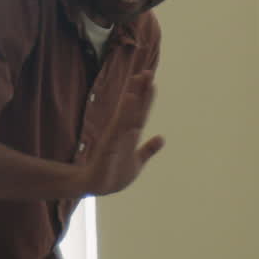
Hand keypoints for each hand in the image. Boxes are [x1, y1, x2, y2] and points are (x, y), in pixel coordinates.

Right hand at [83, 72, 163, 196]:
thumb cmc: (114, 174)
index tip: (152, 81)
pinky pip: (118, 127)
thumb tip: (161, 138)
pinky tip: (129, 101)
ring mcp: (115, 137)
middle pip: (134, 108)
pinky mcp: (109, 145)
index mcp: (129, 135)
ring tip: (138, 79)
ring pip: (126, 113)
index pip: (140, 113)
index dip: (146, 98)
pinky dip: (124, 114)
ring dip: (133, 96)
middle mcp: (122, 132)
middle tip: (147, 71)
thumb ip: (148, 150)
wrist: (96, 187)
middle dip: (140, 90)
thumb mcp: (137, 162)